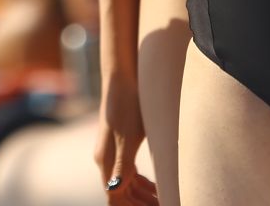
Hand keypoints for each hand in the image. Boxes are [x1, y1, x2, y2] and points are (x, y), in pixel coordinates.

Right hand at [97, 72, 158, 204]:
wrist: (123, 77)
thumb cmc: (127, 105)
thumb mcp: (128, 137)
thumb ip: (122, 165)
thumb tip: (116, 189)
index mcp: (105, 161)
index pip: (115, 197)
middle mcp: (105, 159)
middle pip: (121, 194)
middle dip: (139, 204)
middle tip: (164, 205)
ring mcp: (112, 151)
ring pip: (127, 184)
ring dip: (143, 196)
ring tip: (163, 200)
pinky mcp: (120, 142)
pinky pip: (129, 172)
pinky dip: (142, 183)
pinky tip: (156, 185)